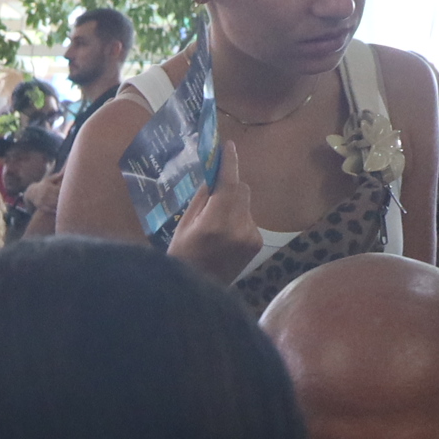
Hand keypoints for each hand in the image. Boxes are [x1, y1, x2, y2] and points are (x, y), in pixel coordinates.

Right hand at [168, 137, 261, 282]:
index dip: (228, 163)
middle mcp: (238, 227)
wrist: (198, 292)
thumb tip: (212, 178)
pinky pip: (248, 219)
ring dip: (232, 204)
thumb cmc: (182, 258)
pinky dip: (237, 219)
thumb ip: (201, 200)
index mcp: (215, 222)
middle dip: (229, 186)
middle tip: (212, 192)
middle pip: (241, 190)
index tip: (228, 146)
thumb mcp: (184, 226)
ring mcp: (250, 236)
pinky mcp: (256, 243)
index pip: (227, 183)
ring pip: (245, 204)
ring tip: (215, 223)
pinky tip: (224, 236)